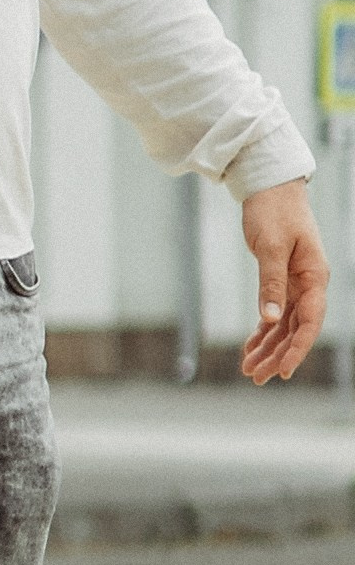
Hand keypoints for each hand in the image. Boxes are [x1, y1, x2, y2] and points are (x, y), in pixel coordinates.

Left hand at [240, 180, 328, 383]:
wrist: (270, 187)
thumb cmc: (274, 211)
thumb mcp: (271, 246)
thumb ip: (271, 283)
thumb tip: (271, 319)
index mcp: (314, 277)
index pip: (310, 322)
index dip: (298, 349)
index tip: (284, 371)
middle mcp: (309, 284)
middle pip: (296, 329)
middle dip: (277, 355)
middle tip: (256, 377)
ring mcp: (296, 283)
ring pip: (284, 325)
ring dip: (268, 348)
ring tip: (249, 370)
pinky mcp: (281, 280)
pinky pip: (275, 313)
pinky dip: (263, 331)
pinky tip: (251, 348)